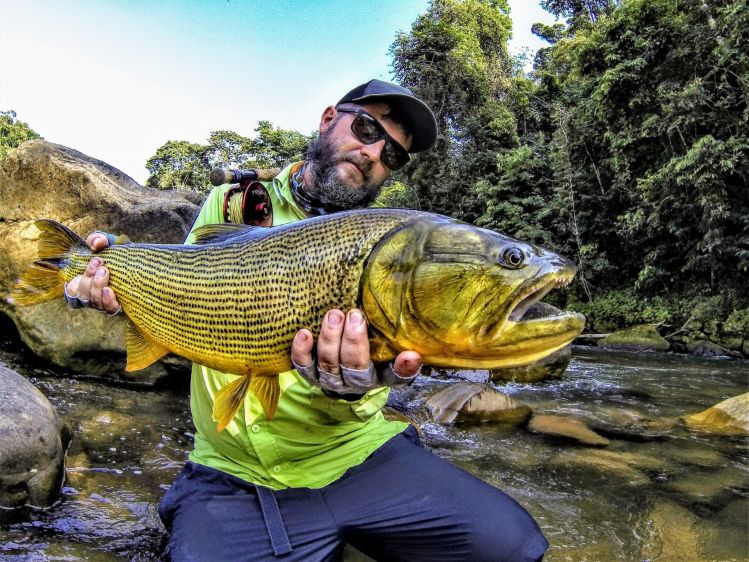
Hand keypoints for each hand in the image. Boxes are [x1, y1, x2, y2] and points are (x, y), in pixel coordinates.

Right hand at [64, 232, 120, 314]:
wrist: (139, 263)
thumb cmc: (118, 254)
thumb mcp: (108, 243)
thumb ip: (99, 239)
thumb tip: (95, 244)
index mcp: (84, 284)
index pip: (72, 291)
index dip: (74, 284)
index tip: (85, 266)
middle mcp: (92, 297)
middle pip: (83, 296)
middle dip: (88, 279)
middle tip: (100, 264)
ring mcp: (104, 303)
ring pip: (94, 302)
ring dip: (97, 286)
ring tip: (105, 271)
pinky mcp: (117, 307)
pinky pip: (109, 309)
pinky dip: (107, 300)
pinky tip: (109, 290)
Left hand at [291, 308, 420, 394]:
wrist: (341, 375)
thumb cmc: (368, 352)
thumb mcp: (383, 347)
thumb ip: (392, 336)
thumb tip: (406, 321)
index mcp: (380, 376)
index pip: (395, 375)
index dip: (403, 368)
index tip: (412, 355)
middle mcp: (356, 382)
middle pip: (355, 366)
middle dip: (354, 341)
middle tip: (355, 316)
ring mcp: (331, 379)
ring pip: (329, 364)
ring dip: (330, 339)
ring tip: (334, 316)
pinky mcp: (311, 375)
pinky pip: (303, 365)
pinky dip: (301, 350)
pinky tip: (304, 333)